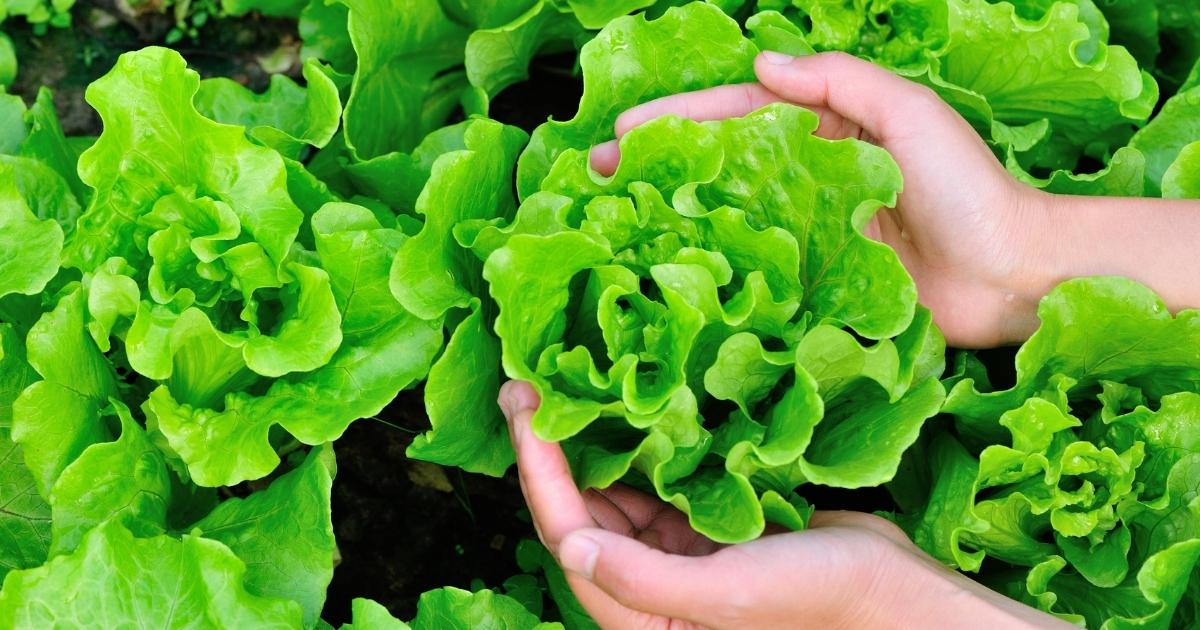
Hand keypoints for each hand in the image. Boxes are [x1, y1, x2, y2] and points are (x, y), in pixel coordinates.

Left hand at [499, 380, 1071, 628]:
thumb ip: (643, 579)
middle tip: (529, 381)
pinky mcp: (702, 525)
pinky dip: (639, 442)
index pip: (569, 537)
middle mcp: (649, 588)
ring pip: (614, 491)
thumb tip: (568, 543)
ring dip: (592, 441)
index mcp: (643, 619)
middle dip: (552, 449)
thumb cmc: (817, 598)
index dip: (538, 472)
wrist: (893, 586)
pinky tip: (626, 400)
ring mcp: (675, 553)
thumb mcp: (727, 593)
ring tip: (569, 381)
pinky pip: (655, 479)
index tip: (523, 405)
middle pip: (580, 511)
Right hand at [590, 51, 1048, 347]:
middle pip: (718, 168)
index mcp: (826, 131)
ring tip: (614, 229)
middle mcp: (809, 181)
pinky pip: (758, 275)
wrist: (1016, 273)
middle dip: (655, 169)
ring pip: (728, 220)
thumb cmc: (970, 189)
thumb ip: (839, 83)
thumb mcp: (909, 114)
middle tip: (593, 180)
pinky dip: (716, 274)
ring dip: (672, 220)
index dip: (675, 121)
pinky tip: (674, 282)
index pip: (735, 118)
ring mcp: (810, 236)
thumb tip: (760, 65)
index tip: (619, 132)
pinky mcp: (819, 286)